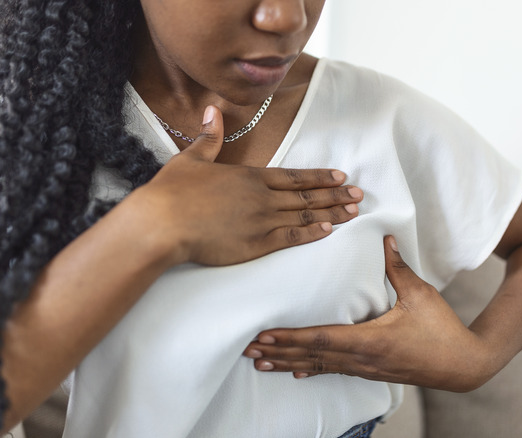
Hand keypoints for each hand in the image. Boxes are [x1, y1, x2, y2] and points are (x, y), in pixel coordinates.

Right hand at [124, 105, 362, 265]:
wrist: (163, 223)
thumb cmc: (172, 192)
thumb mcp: (191, 158)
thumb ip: (208, 137)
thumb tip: (213, 110)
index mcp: (249, 176)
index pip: (293, 175)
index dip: (318, 176)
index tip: (339, 176)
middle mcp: (261, 197)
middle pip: (305, 194)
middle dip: (334, 194)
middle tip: (359, 194)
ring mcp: (261, 220)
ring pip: (304, 215)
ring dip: (331, 212)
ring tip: (353, 211)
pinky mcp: (256, 243)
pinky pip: (291, 237)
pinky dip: (311, 233)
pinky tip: (328, 231)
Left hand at [242, 236, 500, 391]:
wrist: (463, 365)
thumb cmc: (442, 330)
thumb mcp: (421, 295)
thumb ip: (398, 268)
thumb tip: (385, 238)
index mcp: (371, 339)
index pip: (322, 339)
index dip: (291, 339)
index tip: (265, 337)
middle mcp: (362, 358)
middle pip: (313, 356)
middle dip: (279, 353)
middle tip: (249, 350)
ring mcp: (365, 368)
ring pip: (319, 366)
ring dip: (289, 363)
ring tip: (261, 363)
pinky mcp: (371, 372)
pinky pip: (334, 371)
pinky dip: (311, 369)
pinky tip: (296, 372)